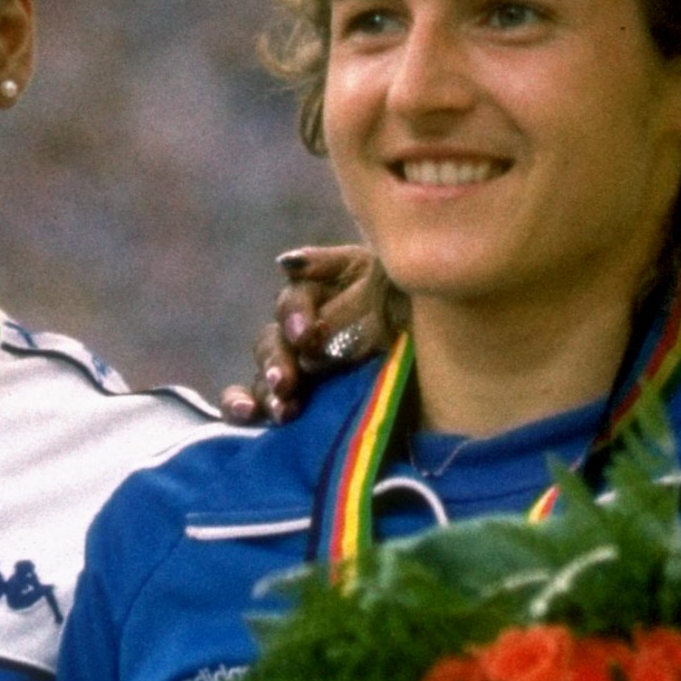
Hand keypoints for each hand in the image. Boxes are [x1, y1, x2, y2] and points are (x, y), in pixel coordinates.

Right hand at [216, 245, 390, 422]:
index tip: (307, 335)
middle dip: (276, 361)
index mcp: (315, 301)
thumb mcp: (375, 271)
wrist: (438, 341)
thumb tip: (284, 264)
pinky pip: (258, 405)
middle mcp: (300, 337)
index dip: (294, 316)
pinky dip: (242, 407)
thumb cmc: (406, 302)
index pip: (292, 304)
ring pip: (262, 378)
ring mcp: (298, 374)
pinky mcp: (300, 404)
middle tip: (285, 381)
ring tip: (280, 409)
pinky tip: (247, 416)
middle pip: (272, 343)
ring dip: (264, 391)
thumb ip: (327, 266)